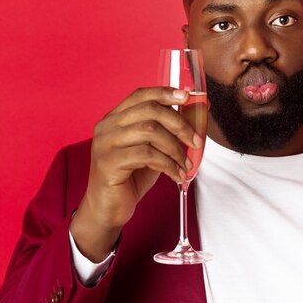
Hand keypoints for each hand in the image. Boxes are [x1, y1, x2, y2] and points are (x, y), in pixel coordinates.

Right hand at [70, 87, 202, 261]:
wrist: (107, 209)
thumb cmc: (130, 178)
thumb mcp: (151, 150)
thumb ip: (165, 132)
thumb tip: (195, 114)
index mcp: (115, 118)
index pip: (141, 95)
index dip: (164, 93)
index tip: (186, 97)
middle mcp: (107, 126)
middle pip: (150, 110)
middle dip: (179, 124)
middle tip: (196, 142)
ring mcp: (105, 143)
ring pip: (150, 131)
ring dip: (175, 148)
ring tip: (186, 164)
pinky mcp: (108, 162)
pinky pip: (147, 155)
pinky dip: (168, 164)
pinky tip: (177, 175)